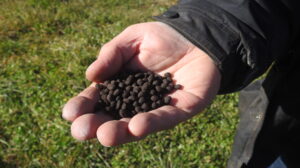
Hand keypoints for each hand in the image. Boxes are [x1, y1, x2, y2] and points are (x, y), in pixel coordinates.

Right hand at [62, 22, 220, 145]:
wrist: (196, 37)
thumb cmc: (162, 38)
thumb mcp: (131, 39)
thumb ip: (111, 55)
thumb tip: (91, 76)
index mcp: (121, 85)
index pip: (99, 99)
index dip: (84, 106)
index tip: (70, 113)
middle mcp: (136, 101)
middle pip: (113, 117)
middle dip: (97, 125)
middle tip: (81, 132)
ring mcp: (157, 108)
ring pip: (135, 124)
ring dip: (120, 131)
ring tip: (105, 135)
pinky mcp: (180, 110)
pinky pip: (164, 118)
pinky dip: (151, 122)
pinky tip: (136, 126)